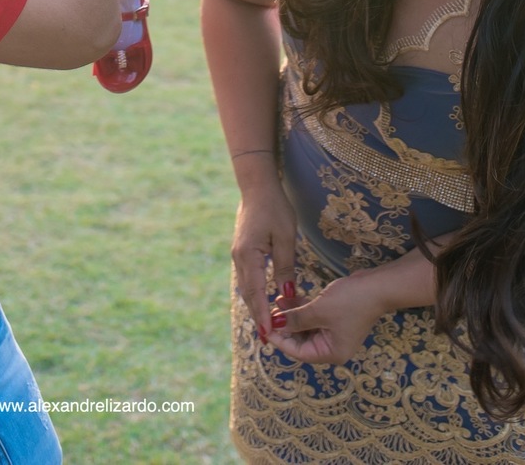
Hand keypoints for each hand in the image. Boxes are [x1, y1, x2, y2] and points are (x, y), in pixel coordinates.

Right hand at [232, 177, 297, 342]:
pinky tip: (264, 301)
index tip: (269, 337)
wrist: (257, 185)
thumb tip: (286, 296)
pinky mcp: (242, 251)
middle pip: (248, 295)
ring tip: (268, 326)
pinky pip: (248, 278)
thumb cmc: (275, 207)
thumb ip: (285, 268)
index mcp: (248, 256)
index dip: (262, 317)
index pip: (256, 294)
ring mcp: (238, 255)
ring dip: (256, 306)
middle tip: (269, 340)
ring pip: (247, 288)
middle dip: (258, 317)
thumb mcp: (286, 238)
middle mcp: (239, 259)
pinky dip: (255, 293)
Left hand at [268, 270, 385, 364]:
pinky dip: (301, 309)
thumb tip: (274, 325)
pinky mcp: (334, 318)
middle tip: (269, 312)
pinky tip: (289, 298)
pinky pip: (312, 318)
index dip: (280, 340)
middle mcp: (332, 347)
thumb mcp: (319, 311)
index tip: (264, 327)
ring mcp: (334, 332)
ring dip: (291, 315)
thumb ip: (295, 319)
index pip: (298, 352)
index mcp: (331, 353)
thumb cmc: (350, 301)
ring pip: (305, 327)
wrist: (377, 285)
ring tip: (277, 300)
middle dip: (285, 326)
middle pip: (301, 341)